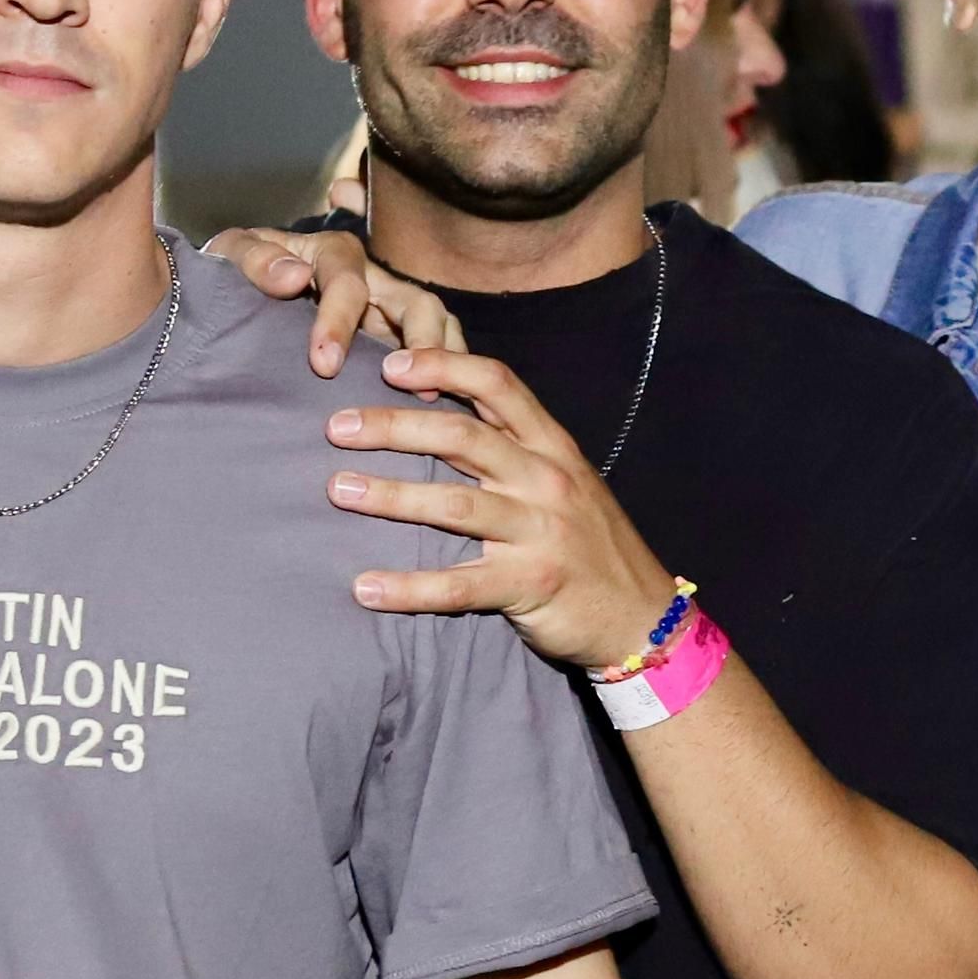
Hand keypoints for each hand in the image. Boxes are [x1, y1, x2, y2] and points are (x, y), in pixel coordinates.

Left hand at [213, 225, 462, 377]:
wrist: (235, 299)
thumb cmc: (235, 274)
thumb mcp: (230, 257)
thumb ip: (254, 260)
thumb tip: (293, 276)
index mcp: (333, 255)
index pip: (347, 284)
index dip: (338, 322)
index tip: (323, 365)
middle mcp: (374, 282)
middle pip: (418, 304)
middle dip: (421, 342)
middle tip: (413, 387)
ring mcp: (391, 315)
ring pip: (438, 329)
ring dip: (444, 363)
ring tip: (435, 401)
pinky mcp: (397, 345)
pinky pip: (435, 360)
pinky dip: (447, 381)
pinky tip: (440, 413)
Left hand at [327, 348, 678, 670]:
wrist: (641, 614)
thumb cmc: (587, 541)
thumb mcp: (561, 480)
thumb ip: (512, 448)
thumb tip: (439, 416)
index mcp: (551, 446)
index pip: (498, 385)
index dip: (442, 366)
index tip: (389, 363)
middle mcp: (546, 480)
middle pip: (462, 437)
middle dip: (393, 426)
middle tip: (336, 427)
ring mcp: (539, 533)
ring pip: (454, 506)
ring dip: (390, 496)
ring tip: (338, 491)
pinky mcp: (530, 585)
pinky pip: (459, 585)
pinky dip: (408, 588)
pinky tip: (365, 589)